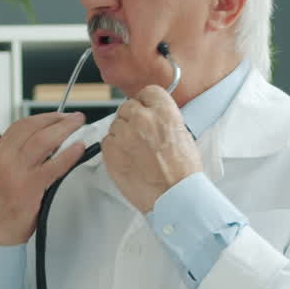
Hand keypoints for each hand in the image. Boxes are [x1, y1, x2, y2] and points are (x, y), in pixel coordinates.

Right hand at [0, 112, 88, 244]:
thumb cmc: (0, 206)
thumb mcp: (2, 173)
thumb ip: (18, 156)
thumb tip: (48, 142)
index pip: (21, 125)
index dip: (44, 117)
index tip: (59, 115)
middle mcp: (5, 159)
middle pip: (34, 128)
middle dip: (58, 119)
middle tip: (75, 118)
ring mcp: (17, 172)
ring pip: (44, 141)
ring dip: (65, 130)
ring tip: (79, 126)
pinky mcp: (30, 187)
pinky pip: (54, 165)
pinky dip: (69, 154)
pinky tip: (79, 149)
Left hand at [101, 85, 202, 212]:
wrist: (173, 196)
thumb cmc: (182, 172)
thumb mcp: (182, 134)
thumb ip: (164, 119)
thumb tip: (154, 114)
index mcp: (164, 112)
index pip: (147, 92)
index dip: (146, 102)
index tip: (146, 109)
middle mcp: (142, 119)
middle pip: (128, 107)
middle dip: (133, 119)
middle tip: (141, 136)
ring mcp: (124, 134)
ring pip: (116, 124)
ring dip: (122, 134)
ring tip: (136, 152)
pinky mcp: (110, 151)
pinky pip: (106, 141)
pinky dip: (114, 149)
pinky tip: (128, 160)